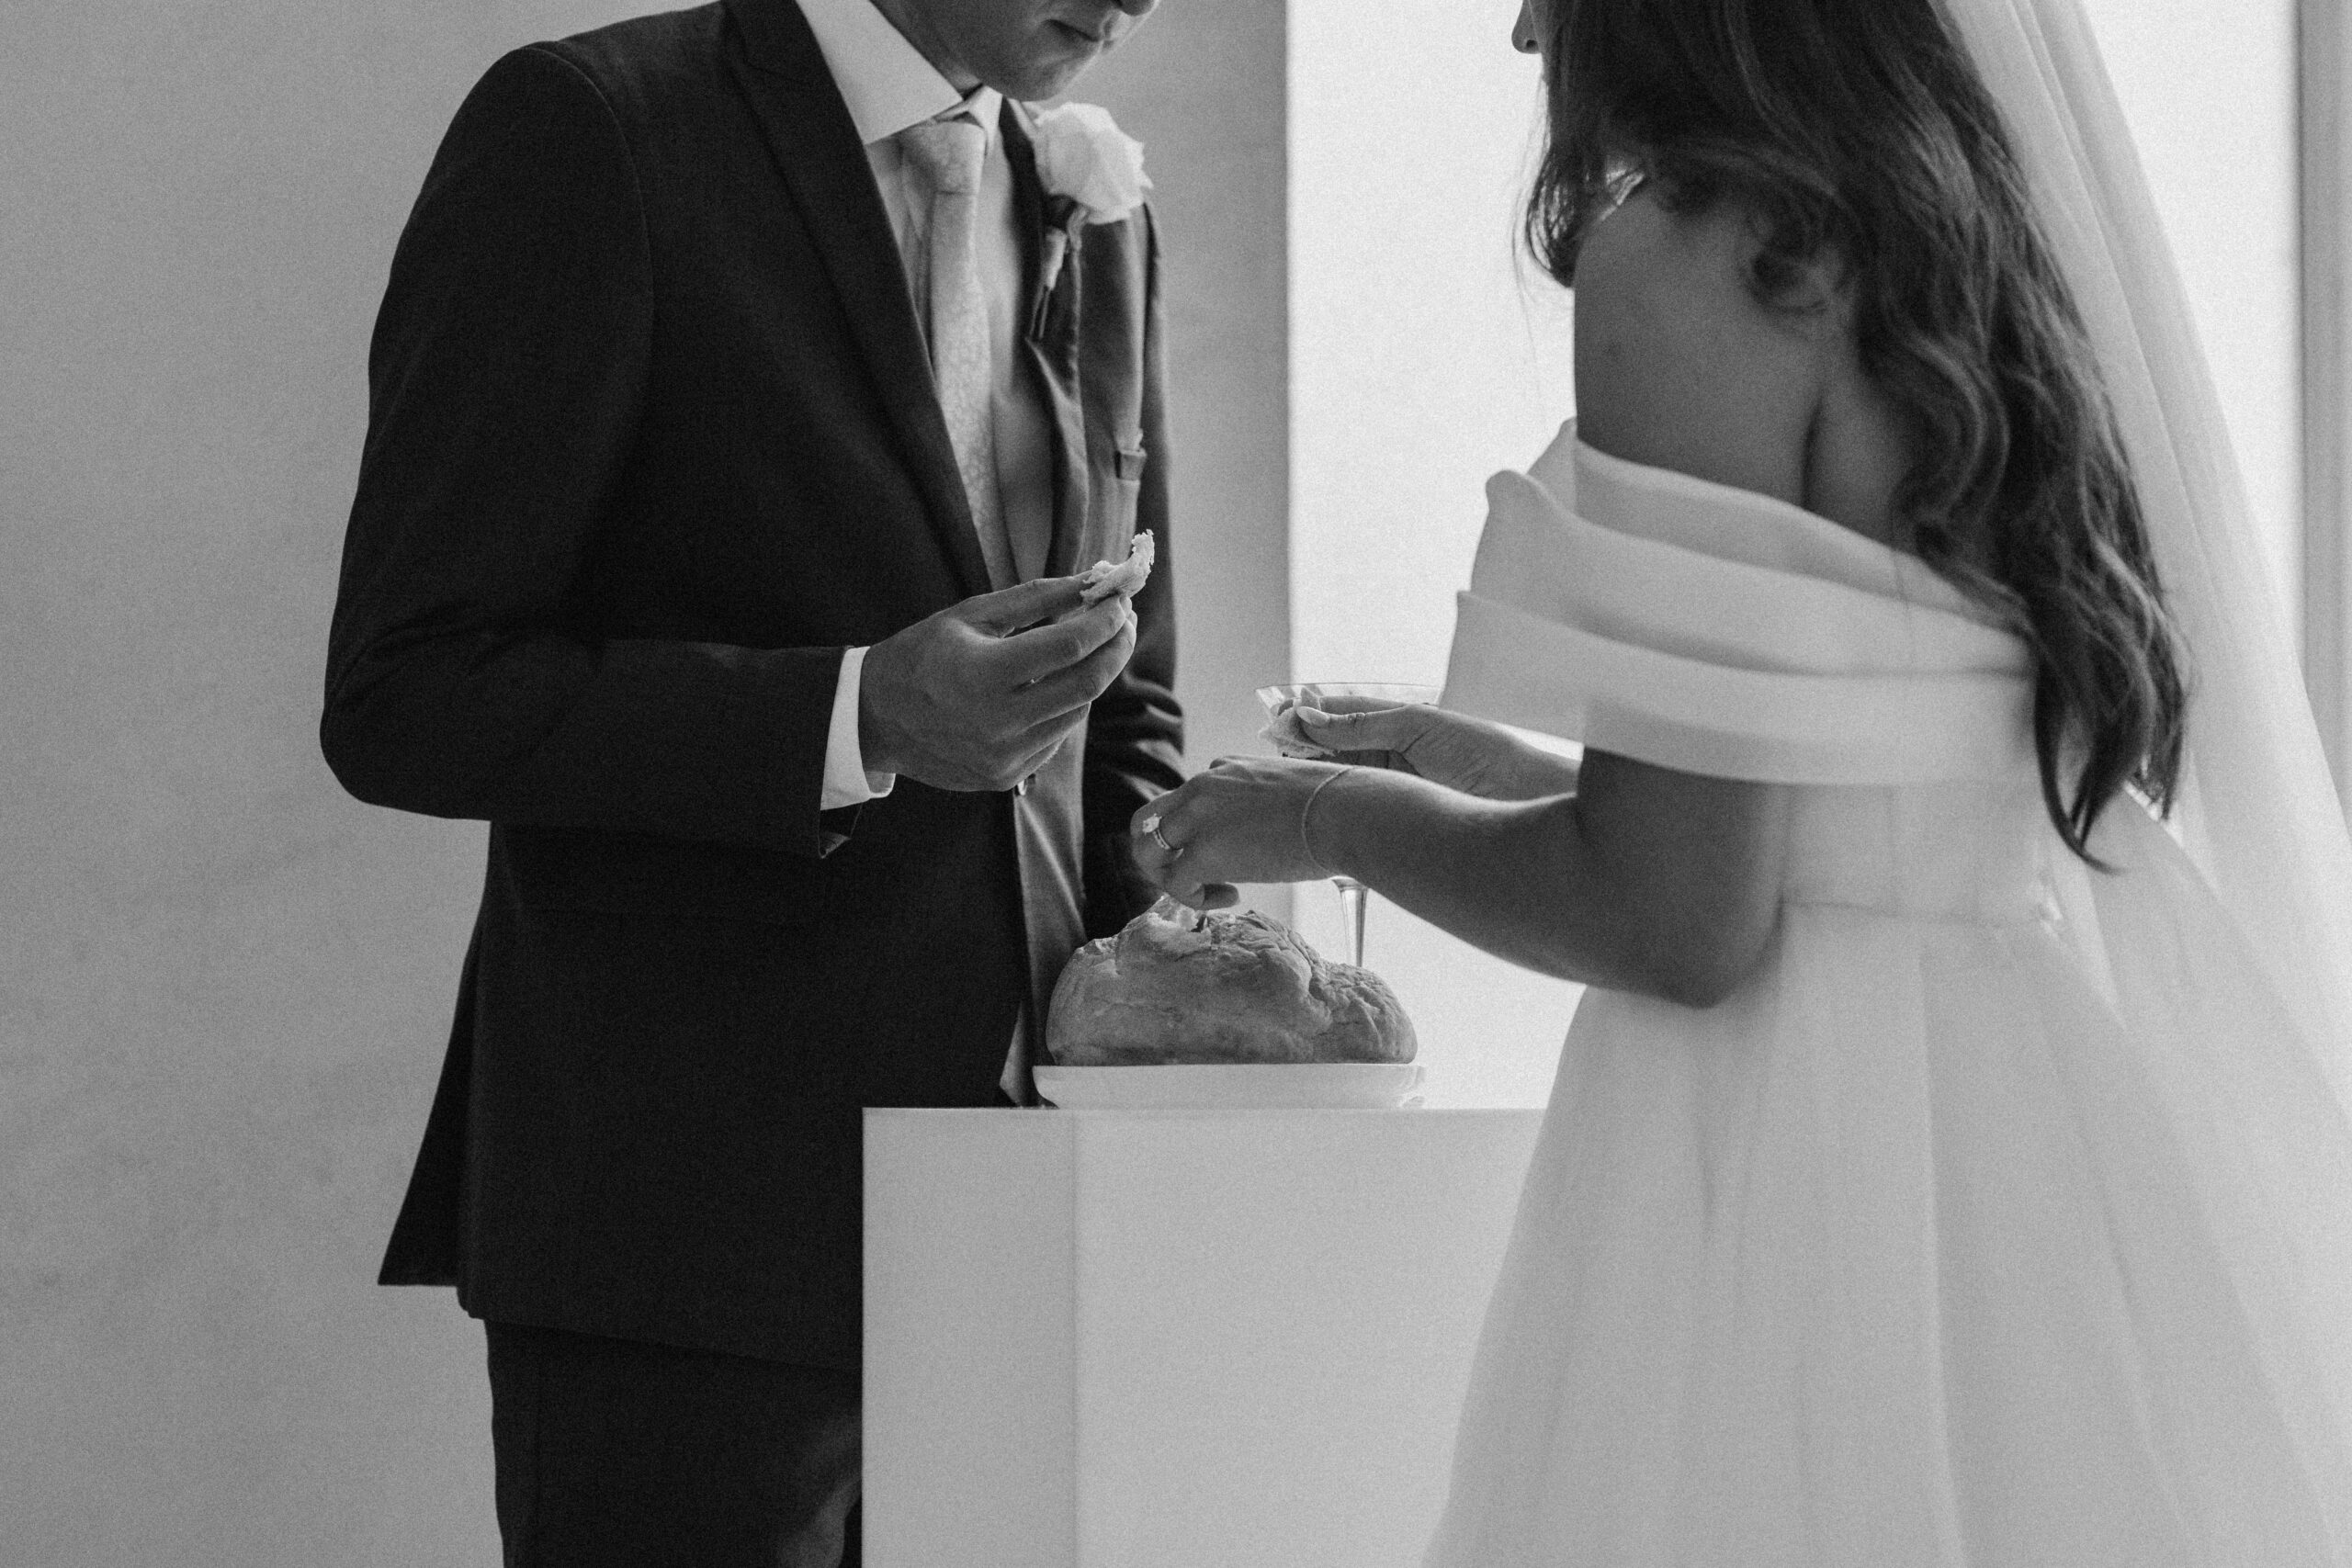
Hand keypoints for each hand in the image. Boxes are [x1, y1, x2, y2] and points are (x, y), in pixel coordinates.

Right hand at [860, 576, 1137, 791]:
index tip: (1120, 601)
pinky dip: (1064, 706)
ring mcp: (1005, 756)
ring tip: (1087, 648)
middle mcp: (998, 722)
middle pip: (1088, 685)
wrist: (876, 718)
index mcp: (983, 674)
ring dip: (1092, 677)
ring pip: (1077, 713)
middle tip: (1124, 623)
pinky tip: (1050, 686)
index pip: (1071, 645)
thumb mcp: (971, 615)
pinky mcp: (1007, 777)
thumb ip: (1035, 599)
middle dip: (1116, 649)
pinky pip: (1055, 737)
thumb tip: (1091, 582)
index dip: (1106, 621)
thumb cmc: (922, 656)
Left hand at [1130, 757, 1354, 908]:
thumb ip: (1269, 802)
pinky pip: (1175, 882)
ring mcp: (1198, 817)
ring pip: (1147, 850)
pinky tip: (1229, 898)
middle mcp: (1202, 786)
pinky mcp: (1203, 852)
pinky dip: (1194, 898)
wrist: (1347, 813)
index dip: (1200, 831)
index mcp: (1224, 769)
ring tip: (1204, 892)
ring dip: (1167, 877)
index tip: (1233, 853)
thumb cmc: (1340, 806)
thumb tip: (1279, 828)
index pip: (1188, 798)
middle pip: (1149, 820)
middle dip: (1161, 852)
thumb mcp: (1293, 789)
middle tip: (1192, 877)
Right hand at [1293, 699, 1577, 800]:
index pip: (1337, 715)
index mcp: (1398, 722)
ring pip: (1336, 778)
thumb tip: (1311, 714)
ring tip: (1281, 779)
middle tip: (1271, 753)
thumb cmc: (1486, 754)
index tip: (1275, 720)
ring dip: (1309, 778)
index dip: (1305, 717)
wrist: (1527, 798)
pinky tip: (1311, 807)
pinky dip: (1330, 806)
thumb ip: (1363, 723)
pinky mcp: (1396, 814)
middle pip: (1330, 748)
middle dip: (1300, 748)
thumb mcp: (1419, 728)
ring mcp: (1392, 785)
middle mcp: (1391, 753)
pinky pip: (1353, 809)